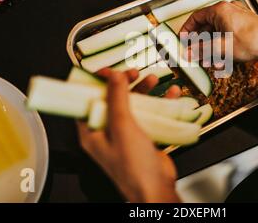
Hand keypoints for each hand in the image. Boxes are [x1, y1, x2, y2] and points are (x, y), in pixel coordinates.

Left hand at [77, 68, 180, 202]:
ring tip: (153, 80)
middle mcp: (107, 131)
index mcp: (92, 131)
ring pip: (133, 104)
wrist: (157, 188)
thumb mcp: (122, 127)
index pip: (87, 100)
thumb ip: (117, 99)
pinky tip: (170, 94)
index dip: (95, 83)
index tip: (106, 70)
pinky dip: (160, 102)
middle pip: (112, 99)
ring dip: (144, 90)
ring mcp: (126, 133)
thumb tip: (112, 76)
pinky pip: (150, 113)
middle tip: (133, 73)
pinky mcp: (143, 135)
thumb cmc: (133, 166)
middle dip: (124, 83)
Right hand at [180, 1, 257, 60]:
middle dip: (200, 44)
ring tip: (209, 62)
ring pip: (217, 33)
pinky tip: (222, 61)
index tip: (182, 41)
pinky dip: (222, 47)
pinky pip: (227, 35)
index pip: (195, 17)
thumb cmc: (251, 42)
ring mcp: (237, 17)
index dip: (186, 30)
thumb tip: (187, 53)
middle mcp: (228, 10)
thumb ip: (200, 50)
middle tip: (195, 56)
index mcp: (220, 10)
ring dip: (211, 48)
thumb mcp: (220, 48)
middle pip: (206, 27)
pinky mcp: (244, 26)